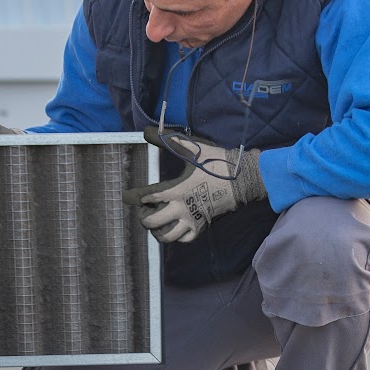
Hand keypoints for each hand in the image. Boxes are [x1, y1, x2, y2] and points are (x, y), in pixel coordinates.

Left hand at [121, 126, 266, 242]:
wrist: (242, 179)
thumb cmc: (216, 162)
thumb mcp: (192, 149)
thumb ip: (168, 140)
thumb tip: (146, 130)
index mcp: (177, 189)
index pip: (148, 197)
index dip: (134, 197)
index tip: (126, 196)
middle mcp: (182, 208)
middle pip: (152, 222)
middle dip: (143, 217)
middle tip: (144, 210)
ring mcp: (192, 220)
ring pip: (166, 236)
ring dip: (157, 231)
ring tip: (156, 222)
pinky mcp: (202, 226)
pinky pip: (184, 239)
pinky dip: (175, 236)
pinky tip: (173, 227)